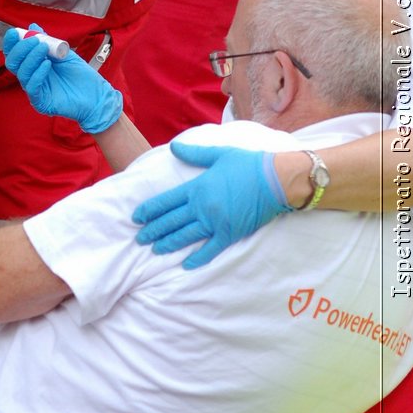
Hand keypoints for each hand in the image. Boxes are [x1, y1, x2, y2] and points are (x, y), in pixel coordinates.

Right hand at [3, 25, 121, 133]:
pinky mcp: (41, 102)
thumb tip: (33, 27)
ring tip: (44, 48)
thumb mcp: (63, 53)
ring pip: (22, 73)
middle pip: (13, 63)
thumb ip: (48, 42)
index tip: (14, 32)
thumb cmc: (80, 75)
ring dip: (31, 57)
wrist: (96, 95)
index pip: (14, 54)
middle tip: (35, 40)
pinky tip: (47, 64)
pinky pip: (32, 87)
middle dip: (21, 49)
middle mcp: (30, 77)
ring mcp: (35, 91)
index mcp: (33, 66)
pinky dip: (38, 73)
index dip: (11, 43)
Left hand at [132, 141, 290, 267]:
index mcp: (197, 187)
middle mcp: (202, 206)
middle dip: (153, 230)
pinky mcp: (229, 234)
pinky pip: (210, 249)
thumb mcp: (218, 154)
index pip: (166, 201)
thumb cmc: (247, 164)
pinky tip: (185, 265)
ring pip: (185, 236)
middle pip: (171, 221)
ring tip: (154, 250)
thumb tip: (174, 147)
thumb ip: (194, 154)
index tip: (136, 217)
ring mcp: (215, 222)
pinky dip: (197, 258)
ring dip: (168, 244)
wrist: (275, 179)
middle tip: (139, 238)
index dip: (150, 210)